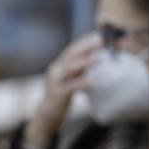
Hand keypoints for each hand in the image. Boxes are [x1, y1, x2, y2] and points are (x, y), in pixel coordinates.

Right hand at [23, 32, 102, 148]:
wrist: (48, 113)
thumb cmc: (62, 94)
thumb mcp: (71, 77)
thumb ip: (80, 68)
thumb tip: (96, 56)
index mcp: (58, 64)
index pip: (71, 49)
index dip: (84, 41)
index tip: (98, 35)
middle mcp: (55, 69)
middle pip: (70, 54)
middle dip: (85, 46)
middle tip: (100, 40)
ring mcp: (54, 80)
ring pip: (69, 67)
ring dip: (85, 61)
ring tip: (99, 57)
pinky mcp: (57, 92)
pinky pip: (71, 85)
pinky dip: (83, 82)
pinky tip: (94, 80)